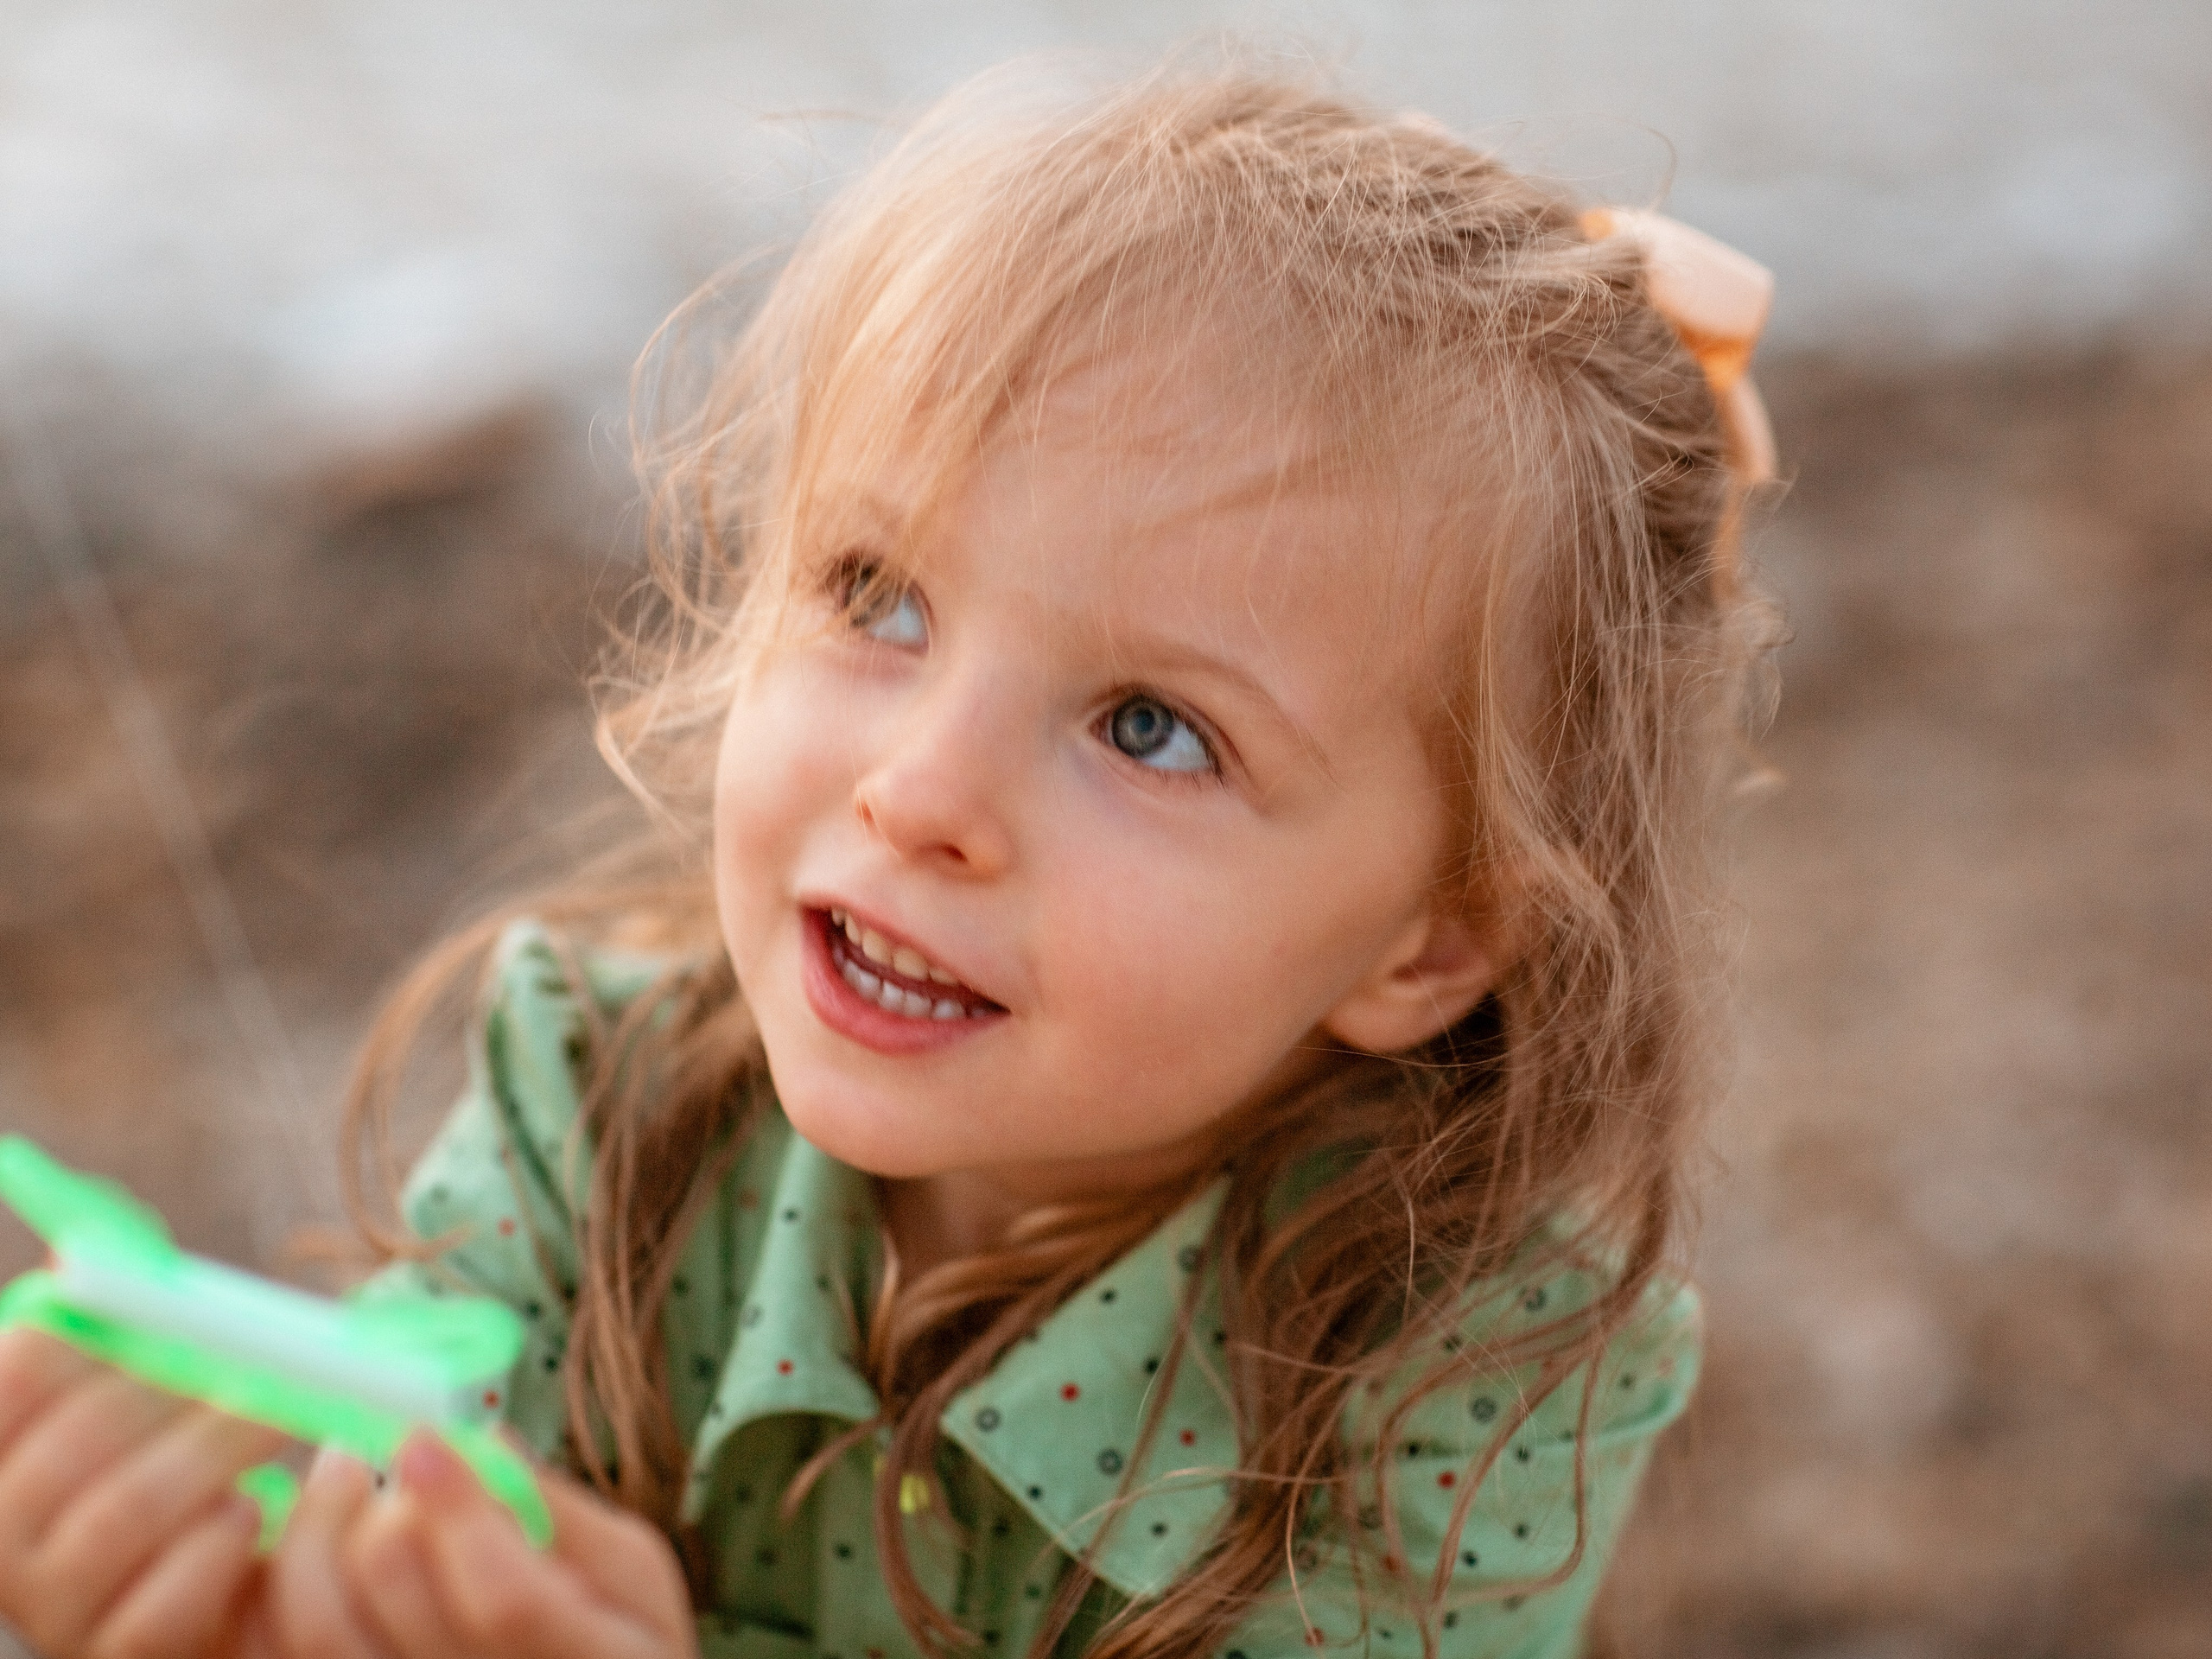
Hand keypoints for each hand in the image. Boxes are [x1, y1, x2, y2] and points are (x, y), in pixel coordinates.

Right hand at [0, 1326, 284, 1658]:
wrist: (206, 1591)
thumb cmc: (170, 1467)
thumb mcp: (138, 1401)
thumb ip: (124, 1334)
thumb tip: (102, 1251)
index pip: (19, 1375)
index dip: (94, 1335)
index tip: (167, 1313)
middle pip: (77, 1444)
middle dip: (179, 1391)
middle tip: (270, 1360)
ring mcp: (48, 1605)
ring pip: (121, 1514)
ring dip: (212, 1453)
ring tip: (277, 1421)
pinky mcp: (107, 1653)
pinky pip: (153, 1609)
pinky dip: (210, 1551)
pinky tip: (249, 1512)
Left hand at [263, 1430, 696, 1658]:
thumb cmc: (615, 1645)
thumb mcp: (633, 1578)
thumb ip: (564, 1515)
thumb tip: (484, 1440)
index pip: (505, 1600)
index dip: (460, 1510)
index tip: (426, 1439)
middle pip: (395, 1592)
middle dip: (386, 1504)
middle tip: (395, 1460)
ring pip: (319, 1624)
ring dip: (317, 1530)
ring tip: (343, 1483)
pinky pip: (280, 1645)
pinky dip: (276, 1585)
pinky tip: (311, 1547)